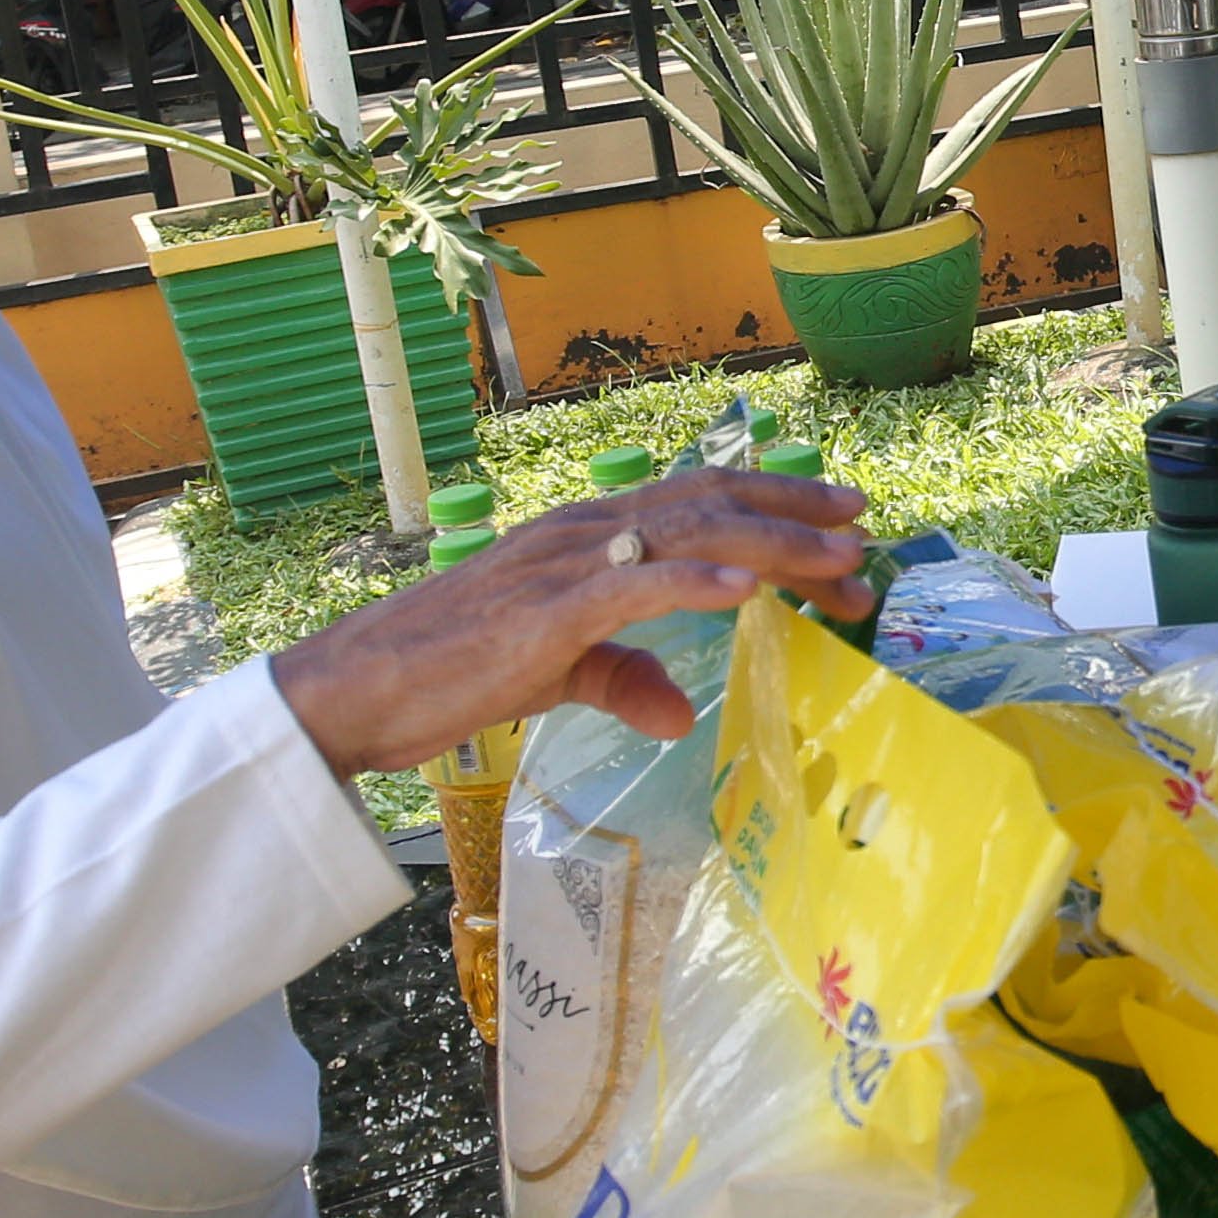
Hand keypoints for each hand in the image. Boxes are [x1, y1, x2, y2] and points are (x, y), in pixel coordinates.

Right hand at [266, 471, 872, 776]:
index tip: (842, 524)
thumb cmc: (443, 676)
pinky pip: (633, 586)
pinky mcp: (544, 614)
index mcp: (586, 540)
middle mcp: (582, 534)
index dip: (775, 505)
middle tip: (866, 534)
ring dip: (772, 542)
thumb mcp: (553, 676)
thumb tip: (679, 713)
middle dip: (795, 516)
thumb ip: (620, 679)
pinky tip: (750, 591)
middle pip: (709, 504)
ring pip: (686, 532)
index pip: (697, 505)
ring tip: (837, 556)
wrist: (352, 690)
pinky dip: (697, 581)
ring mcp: (563, 568)